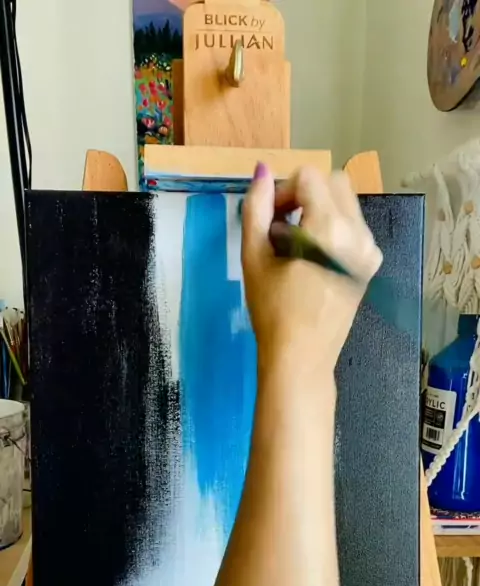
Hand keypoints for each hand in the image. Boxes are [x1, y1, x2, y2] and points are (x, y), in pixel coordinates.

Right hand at [241, 164, 382, 373]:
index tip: (270, 220)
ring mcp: (369, 250)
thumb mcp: (253, 257)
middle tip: (282, 226)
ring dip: (319, 211)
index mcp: (329, 228)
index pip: (309, 176)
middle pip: (335, 182)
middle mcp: (358, 233)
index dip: (284, 190)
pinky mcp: (370, 266)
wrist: (301, 357)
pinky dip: (332, 231)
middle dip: (306, 194)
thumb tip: (262, 172)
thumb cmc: (272, 310)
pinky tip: (312, 260)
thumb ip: (256, 208)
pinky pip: (354, 228)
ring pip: (346, 204)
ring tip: (295, 247)